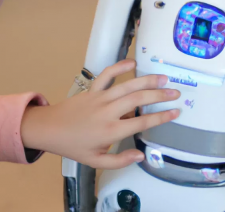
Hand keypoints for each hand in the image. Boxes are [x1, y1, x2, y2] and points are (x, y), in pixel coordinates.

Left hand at [21, 59, 179, 168]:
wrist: (49, 129)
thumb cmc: (73, 146)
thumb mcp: (96, 161)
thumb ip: (120, 160)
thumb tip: (141, 155)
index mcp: (110, 131)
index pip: (141, 123)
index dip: (161, 117)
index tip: (175, 112)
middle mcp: (108, 111)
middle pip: (138, 100)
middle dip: (159, 95)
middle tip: (175, 93)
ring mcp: (100, 97)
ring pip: (127, 86)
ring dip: (147, 80)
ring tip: (163, 77)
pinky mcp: (93, 89)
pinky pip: (107, 75)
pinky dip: (119, 66)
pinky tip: (133, 63)